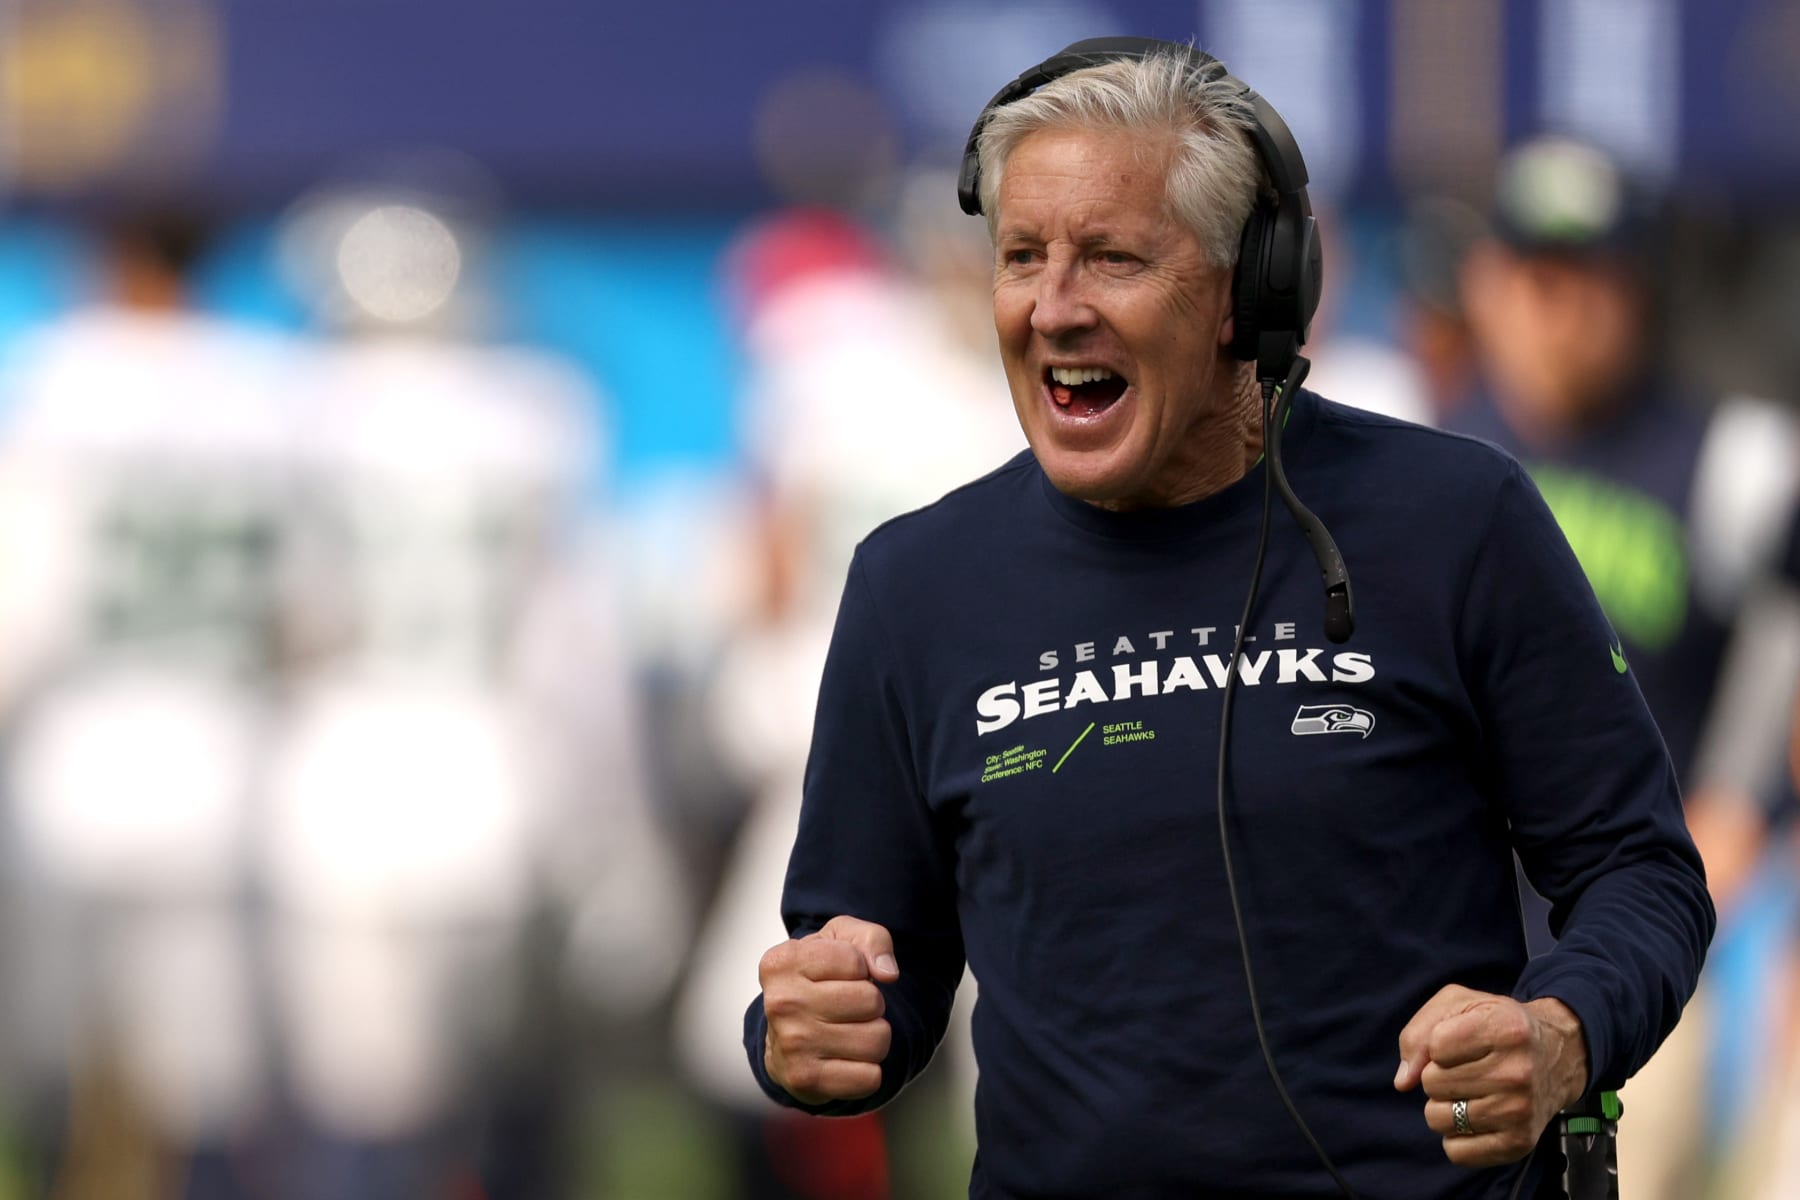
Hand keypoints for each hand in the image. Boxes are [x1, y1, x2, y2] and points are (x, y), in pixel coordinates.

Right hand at [759, 915, 898, 1104]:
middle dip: (871, 1003)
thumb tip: (887, 973)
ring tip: (850, 1031)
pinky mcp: (805, 1080)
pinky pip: (871, 1077)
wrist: (786, 1037)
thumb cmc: (817, 979)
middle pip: (871, 1000)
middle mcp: (781, 1003)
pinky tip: (846, 1059)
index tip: (840, 975)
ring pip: (877, 1039)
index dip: (860, 967)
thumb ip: (871, 939)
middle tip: (848, 1007)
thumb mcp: (840, 940)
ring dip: (874, 1036)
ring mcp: (791, 1045)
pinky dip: (868, 1070)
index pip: (856, 961)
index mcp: (781, 962)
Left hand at [1394, 985, 1589, 1167]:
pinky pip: (1457, 1152)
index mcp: (1505, 1028)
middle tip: (1467, 1068)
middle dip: (1438, 1075)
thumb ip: (1419, 1032)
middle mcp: (1517, 1072)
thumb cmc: (1498, 1025)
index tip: (1459, 1042)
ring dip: (1444, 1106)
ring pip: (1438, 1119)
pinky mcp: (1519, 1143)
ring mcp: (1519, 1111)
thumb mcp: (1459, 1005)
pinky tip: (1474, 1117)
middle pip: (1432, 1084)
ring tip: (1470, 1092)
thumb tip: (1404, 1081)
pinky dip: (1456, 1137)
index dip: (1436, 1045)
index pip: (1435, 1046)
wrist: (1557, 1055)